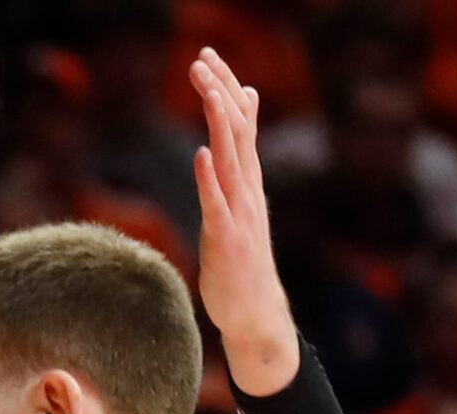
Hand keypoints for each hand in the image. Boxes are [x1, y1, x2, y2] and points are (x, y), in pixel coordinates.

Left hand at [190, 48, 296, 394]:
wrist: (255, 313)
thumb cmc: (241, 262)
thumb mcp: (238, 209)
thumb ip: (238, 170)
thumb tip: (239, 141)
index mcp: (247, 182)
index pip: (239, 124)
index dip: (225, 89)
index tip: (208, 57)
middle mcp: (246, 191)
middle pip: (235, 131)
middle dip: (219, 93)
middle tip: (201, 58)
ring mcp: (238, 215)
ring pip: (230, 160)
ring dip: (218, 125)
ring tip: (207, 91)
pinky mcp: (226, 242)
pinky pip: (217, 207)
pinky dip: (209, 180)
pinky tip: (201, 156)